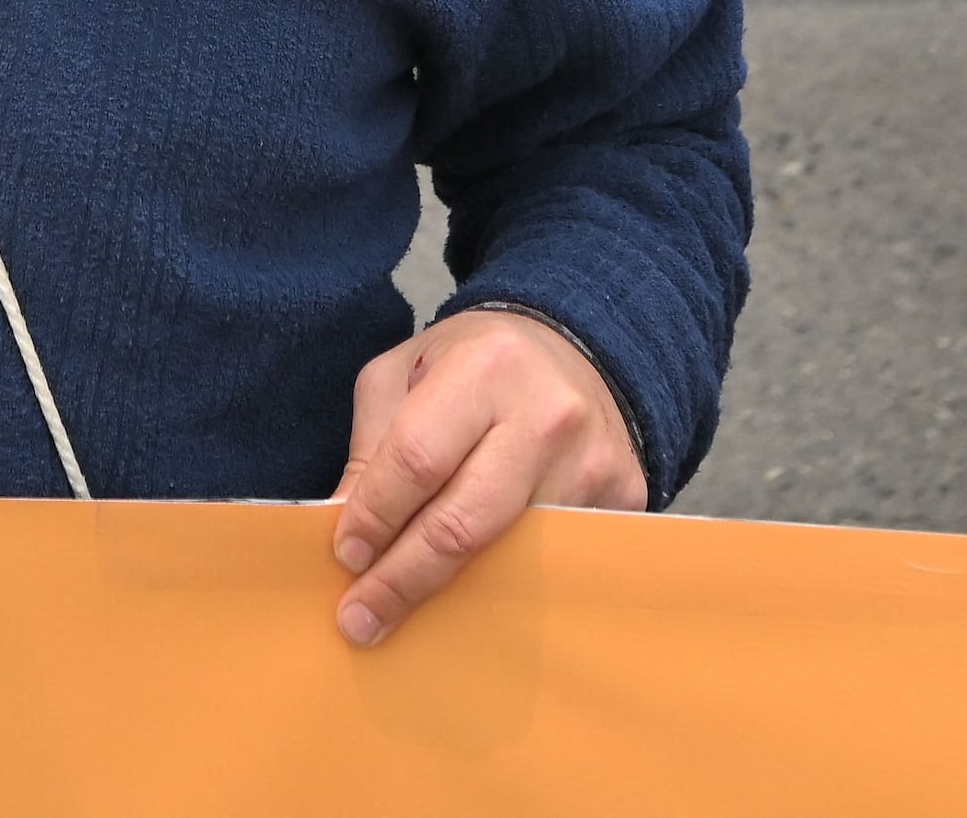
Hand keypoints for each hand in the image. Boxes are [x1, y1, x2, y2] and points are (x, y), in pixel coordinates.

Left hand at [326, 308, 643, 647]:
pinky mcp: (624, 499)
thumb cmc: (477, 363)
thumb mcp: (406, 373)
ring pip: (510, 554)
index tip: (345, 557)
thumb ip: (371, 446)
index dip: (375, 516)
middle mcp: (547, 415)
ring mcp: (592, 463)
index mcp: (485, 368)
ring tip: (407, 618)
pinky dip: (509, 586)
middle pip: (463, 522)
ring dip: (454, 593)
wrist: (581, 347)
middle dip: (402, 578)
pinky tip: (476, 602)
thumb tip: (342, 530)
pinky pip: (555, 561)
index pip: (418, 460)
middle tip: (360, 619)